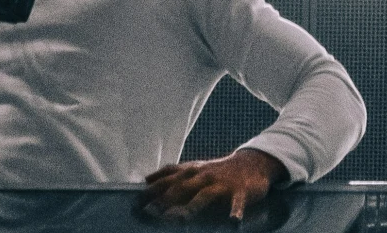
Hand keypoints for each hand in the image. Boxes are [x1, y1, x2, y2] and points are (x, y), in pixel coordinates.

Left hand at [141, 148, 284, 220]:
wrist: (250, 164)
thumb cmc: (217, 170)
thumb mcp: (193, 168)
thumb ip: (171, 174)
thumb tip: (147, 179)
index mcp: (191, 171)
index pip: (167, 180)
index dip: (151, 191)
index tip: (136, 203)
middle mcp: (203, 176)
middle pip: (181, 188)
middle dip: (165, 201)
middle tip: (151, 214)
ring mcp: (221, 184)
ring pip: (204, 196)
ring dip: (191, 208)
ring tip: (180, 219)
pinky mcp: (240, 193)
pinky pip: (237, 204)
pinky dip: (235, 213)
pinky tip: (232, 223)